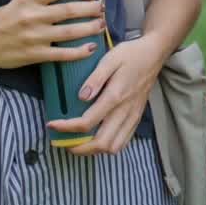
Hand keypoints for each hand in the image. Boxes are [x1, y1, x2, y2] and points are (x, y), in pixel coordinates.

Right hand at [0, 0, 104, 68]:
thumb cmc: (4, 19)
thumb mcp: (20, 1)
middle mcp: (32, 15)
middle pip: (70, 10)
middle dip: (91, 9)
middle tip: (101, 8)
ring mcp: (34, 36)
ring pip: (70, 31)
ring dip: (90, 28)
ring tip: (101, 24)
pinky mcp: (34, 54)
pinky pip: (63, 54)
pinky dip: (80, 52)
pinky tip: (91, 47)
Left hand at [48, 35, 162, 154]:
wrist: (154, 54)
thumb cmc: (130, 54)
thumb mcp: (110, 59)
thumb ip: (95, 78)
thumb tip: (81, 97)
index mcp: (115, 96)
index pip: (87, 122)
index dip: (66, 128)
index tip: (51, 125)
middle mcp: (124, 111)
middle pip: (101, 143)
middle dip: (79, 148)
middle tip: (63, 141)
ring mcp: (132, 116)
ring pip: (114, 147)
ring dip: (94, 150)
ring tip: (79, 142)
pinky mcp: (137, 117)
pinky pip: (123, 141)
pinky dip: (108, 146)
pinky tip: (97, 138)